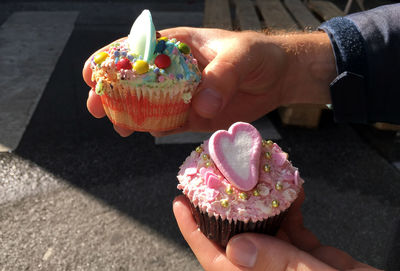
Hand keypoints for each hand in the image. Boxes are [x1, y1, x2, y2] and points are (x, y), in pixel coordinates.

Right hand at [83, 28, 335, 135]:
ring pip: (147, 105)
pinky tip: (145, 133)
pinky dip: (155, 129)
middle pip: (134, 81)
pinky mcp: (193, 116)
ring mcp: (182, 95)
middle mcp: (174, 71)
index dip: (112, 60)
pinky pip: (169, 124)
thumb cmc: (259, 56)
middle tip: (96, 106)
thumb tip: (200, 105)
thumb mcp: (241, 56)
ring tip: (119, 127)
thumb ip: (221, 76)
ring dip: (129, 115)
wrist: (278, 78)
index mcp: (178, 46)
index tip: (94, 73)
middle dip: (112, 92)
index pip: (137, 49)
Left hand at [173, 191, 379, 270]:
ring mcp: (285, 261)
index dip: (192, 231)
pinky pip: (291, 225)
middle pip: (233, 236)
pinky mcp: (305, 253)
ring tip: (251, 175)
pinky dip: (290, 206)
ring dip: (258, 201)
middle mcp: (265, 270)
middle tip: (212, 177)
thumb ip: (275, 264)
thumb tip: (234, 248)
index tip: (179, 203)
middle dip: (221, 206)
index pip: (214, 259)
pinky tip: (292, 190)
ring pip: (262, 226)